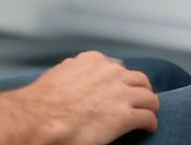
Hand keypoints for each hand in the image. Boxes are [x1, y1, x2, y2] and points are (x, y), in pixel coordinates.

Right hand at [16, 52, 158, 143]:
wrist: (40, 118)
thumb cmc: (43, 100)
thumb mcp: (58, 73)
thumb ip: (74, 71)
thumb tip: (75, 77)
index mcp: (93, 61)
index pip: (116, 66)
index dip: (119, 79)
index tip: (119, 87)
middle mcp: (111, 73)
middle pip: (138, 79)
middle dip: (140, 89)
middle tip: (139, 99)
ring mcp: (120, 94)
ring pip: (149, 96)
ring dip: (150, 105)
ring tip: (149, 113)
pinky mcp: (125, 116)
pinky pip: (147, 117)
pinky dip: (149, 123)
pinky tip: (147, 128)